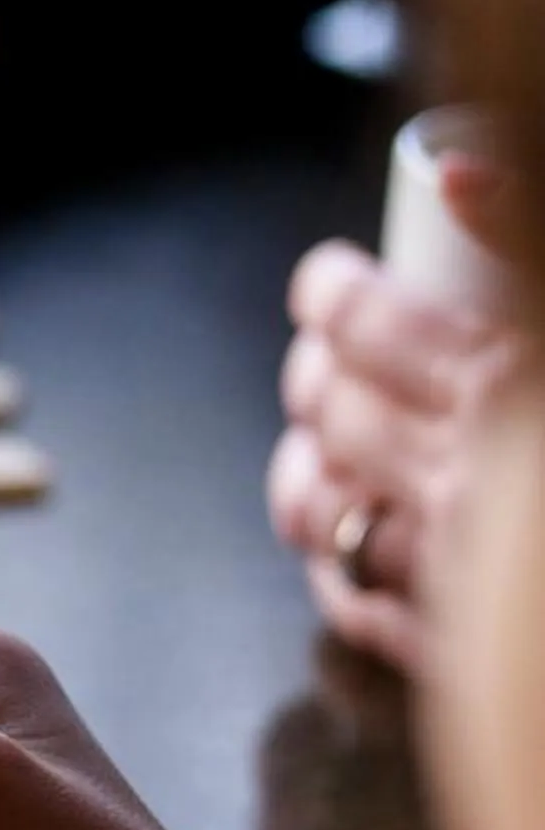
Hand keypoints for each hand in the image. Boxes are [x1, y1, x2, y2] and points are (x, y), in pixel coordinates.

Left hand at [270, 223, 521, 674]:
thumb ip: (539, 237)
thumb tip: (456, 175)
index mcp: (512, 388)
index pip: (371, 325)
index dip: (334, 296)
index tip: (328, 283)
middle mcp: (466, 477)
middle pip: (337, 411)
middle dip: (317, 375)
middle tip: (321, 357)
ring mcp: (458, 574)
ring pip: (327, 509)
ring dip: (307, 470)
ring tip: (318, 445)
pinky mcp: (461, 655)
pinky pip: (362, 607)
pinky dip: (338, 569)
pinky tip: (347, 544)